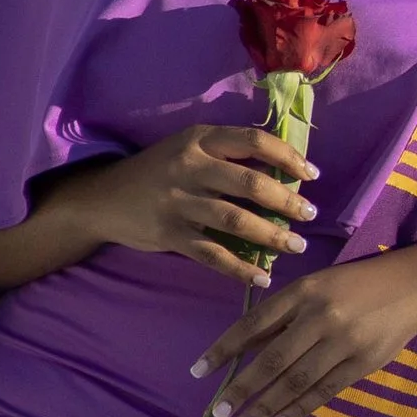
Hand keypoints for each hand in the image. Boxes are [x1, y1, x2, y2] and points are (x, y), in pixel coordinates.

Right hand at [89, 124, 313, 287]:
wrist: (104, 198)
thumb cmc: (158, 171)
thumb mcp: (188, 148)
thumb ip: (226, 154)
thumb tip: (282, 170)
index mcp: (200, 139)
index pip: (253, 140)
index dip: (287, 156)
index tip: (311, 174)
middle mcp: (190, 167)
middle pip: (250, 183)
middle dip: (287, 201)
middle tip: (310, 214)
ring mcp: (178, 202)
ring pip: (235, 220)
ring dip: (271, 236)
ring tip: (296, 246)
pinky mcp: (170, 234)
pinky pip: (213, 254)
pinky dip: (240, 268)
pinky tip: (262, 277)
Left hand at [192, 251, 416, 416]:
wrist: (413, 286)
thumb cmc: (354, 285)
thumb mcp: (314, 287)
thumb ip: (281, 315)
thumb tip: (243, 349)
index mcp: (302, 292)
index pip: (253, 325)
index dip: (223, 350)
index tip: (198, 373)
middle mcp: (320, 317)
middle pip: (272, 360)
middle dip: (241, 388)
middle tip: (218, 412)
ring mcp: (343, 343)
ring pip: (296, 381)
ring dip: (265, 406)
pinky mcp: (363, 364)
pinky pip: (324, 391)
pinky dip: (298, 409)